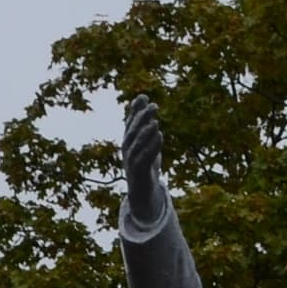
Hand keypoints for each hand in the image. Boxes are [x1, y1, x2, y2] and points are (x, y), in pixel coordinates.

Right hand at [120, 95, 166, 220]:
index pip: (130, 122)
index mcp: (128, 140)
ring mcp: (130, 161)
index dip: (136, 109)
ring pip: (136, 144)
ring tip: (156, 122)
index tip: (144, 96)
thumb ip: (143, 120)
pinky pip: (144, 158)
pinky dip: (151, 146)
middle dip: (142, 118)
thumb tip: (143, 97)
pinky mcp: (138, 171)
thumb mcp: (144, 140)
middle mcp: (127, 149)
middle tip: (154, 106)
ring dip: (145, 133)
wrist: (142, 191)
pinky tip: (160, 137)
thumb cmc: (144, 162)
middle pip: (132, 131)